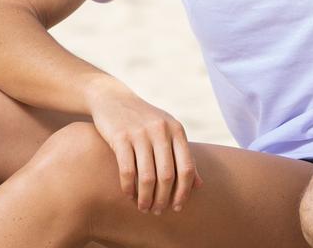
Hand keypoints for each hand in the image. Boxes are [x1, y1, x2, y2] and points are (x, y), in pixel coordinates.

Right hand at [86, 78, 203, 214]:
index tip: (177, 207)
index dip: (184, 192)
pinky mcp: (120, 137)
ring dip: (145, 198)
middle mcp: (161, 131)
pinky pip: (127, 170)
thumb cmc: (144, 120)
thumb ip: (183, 156)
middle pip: (167, 176)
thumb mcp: (167, 132)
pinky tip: (128, 196)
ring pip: (147, 177)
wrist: (113, 99)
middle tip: (158, 212)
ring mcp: (140, 133)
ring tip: (143, 208)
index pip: (187, 168)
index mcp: (177, 130)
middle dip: (163, 199)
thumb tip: (199, 186)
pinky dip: (128, 188)